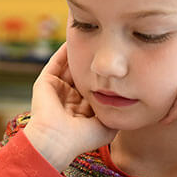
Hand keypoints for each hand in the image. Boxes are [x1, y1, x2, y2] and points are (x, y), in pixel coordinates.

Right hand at [23, 44, 115, 169]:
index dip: (107, 77)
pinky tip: (76, 39)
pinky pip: (56, 62)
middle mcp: (69, 98)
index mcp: (82, 109)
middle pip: (84, 74)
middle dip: (94, 61)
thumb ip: (117, 114)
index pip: (96, 87)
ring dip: (80, 53)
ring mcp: (57, 89)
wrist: (57, 140)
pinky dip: (64, 51)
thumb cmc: (82, 138)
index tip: (120, 63)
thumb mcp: (106, 126)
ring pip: (71, 66)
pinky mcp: (46, 82)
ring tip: (93, 36)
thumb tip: (131, 101)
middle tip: (106, 44)